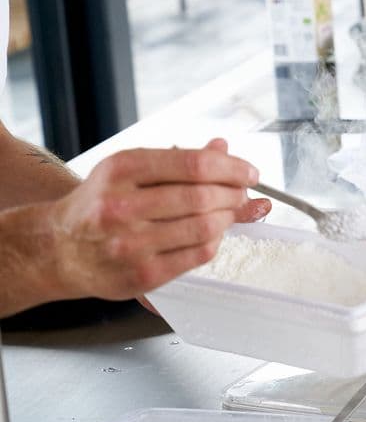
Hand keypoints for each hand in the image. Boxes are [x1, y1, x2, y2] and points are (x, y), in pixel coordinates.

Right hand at [45, 139, 270, 301]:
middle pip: (203, 197)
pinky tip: (214, 234)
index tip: (249, 172)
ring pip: (205, 228)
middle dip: (234, 195)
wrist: (59, 248)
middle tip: (243, 194)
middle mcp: (122, 205)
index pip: (194, 164)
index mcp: (121, 169)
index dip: (232, 168)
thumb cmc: (101, 204)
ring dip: (228, 218)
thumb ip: (178, 160)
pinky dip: (215, 241)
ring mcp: (131, 243)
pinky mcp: (142, 274)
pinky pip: (198, 255)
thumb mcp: (130, 171)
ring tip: (230, 213)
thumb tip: (223, 147)